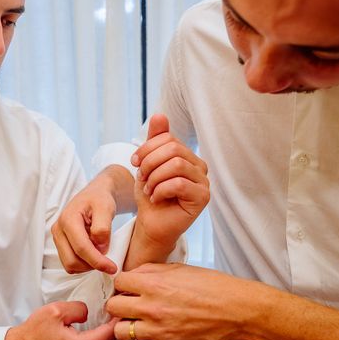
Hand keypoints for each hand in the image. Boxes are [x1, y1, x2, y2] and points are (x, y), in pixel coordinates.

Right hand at [3, 301, 118, 339]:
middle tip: (125, 306)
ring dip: (113, 329)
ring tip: (118, 313)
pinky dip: (105, 334)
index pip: (111, 333)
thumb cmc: (34, 332)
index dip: (121, 318)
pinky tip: (106, 322)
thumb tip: (89, 311)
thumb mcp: (56, 311)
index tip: (125, 304)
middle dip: (120, 324)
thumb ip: (78, 309)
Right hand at [52, 165, 134, 273]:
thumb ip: (103, 228)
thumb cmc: (100, 199)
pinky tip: (94, 253)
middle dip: (92, 265)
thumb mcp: (106, 208)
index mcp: (68, 219)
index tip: (112, 268)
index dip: (97, 261)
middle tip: (108, 262)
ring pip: (70, 265)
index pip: (81, 248)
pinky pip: (70, 262)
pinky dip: (83, 263)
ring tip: (101, 253)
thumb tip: (100, 248)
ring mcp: (58, 238)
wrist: (94, 195)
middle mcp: (58, 229)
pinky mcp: (61, 244)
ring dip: (87, 265)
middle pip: (72, 261)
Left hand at [106, 263, 262, 339]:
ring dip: (127, 326)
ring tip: (138, 322)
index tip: (129, 287)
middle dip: (119, 304)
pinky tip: (150, 337)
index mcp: (154, 283)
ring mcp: (158, 329)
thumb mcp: (179, 268)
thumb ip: (151, 271)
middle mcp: (152, 306)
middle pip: (113, 306)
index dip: (123, 283)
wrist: (236, 310)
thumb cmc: (212, 287)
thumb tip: (133, 275)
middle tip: (129, 304)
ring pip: (121, 331)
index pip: (119, 282)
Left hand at [125, 115, 208, 266]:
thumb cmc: (150, 195)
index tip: (134, 162)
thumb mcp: (147, 164)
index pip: (169, 137)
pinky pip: (179, 183)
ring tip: (148, 189)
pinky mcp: (203, 198)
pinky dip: (161, 190)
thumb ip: (154, 141)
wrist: (150, 224)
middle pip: (174, 149)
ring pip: (176, 165)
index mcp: (187, 156)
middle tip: (141, 178)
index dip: (147, 148)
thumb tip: (160, 115)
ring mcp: (204, 182)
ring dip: (154, 178)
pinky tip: (156, 198)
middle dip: (150, 163)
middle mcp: (200, 166)